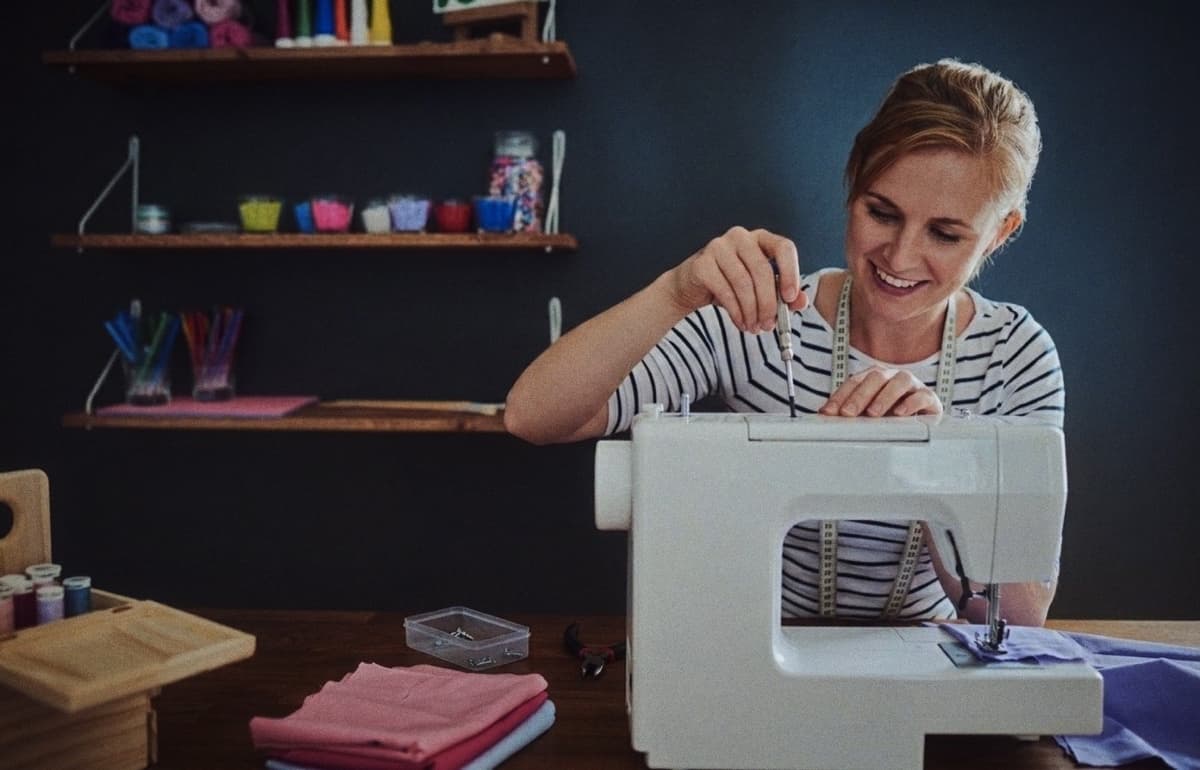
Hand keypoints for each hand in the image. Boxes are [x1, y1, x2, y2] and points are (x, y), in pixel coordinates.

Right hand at [666, 226, 807, 332]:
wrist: (692, 287)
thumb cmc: (731, 284)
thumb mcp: (761, 289)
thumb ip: (783, 295)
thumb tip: (801, 302)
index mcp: (760, 238)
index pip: (784, 247)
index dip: (790, 273)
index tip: (790, 298)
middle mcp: (740, 237)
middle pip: (762, 270)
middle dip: (768, 303)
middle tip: (769, 324)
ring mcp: (718, 247)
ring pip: (744, 283)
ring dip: (751, 311)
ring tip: (754, 327)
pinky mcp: (702, 264)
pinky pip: (725, 291)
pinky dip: (736, 312)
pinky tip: (740, 322)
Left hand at [819, 366, 942, 416]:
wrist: (922, 420)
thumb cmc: (890, 415)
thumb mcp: (866, 413)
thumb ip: (849, 411)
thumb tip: (824, 415)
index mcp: (875, 377)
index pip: (854, 381)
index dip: (840, 396)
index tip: (829, 412)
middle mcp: (893, 377)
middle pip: (876, 377)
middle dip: (859, 396)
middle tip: (848, 413)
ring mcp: (913, 385)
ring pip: (900, 381)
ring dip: (884, 397)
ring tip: (873, 413)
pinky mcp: (929, 398)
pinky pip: (923, 396)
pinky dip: (911, 404)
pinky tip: (900, 413)